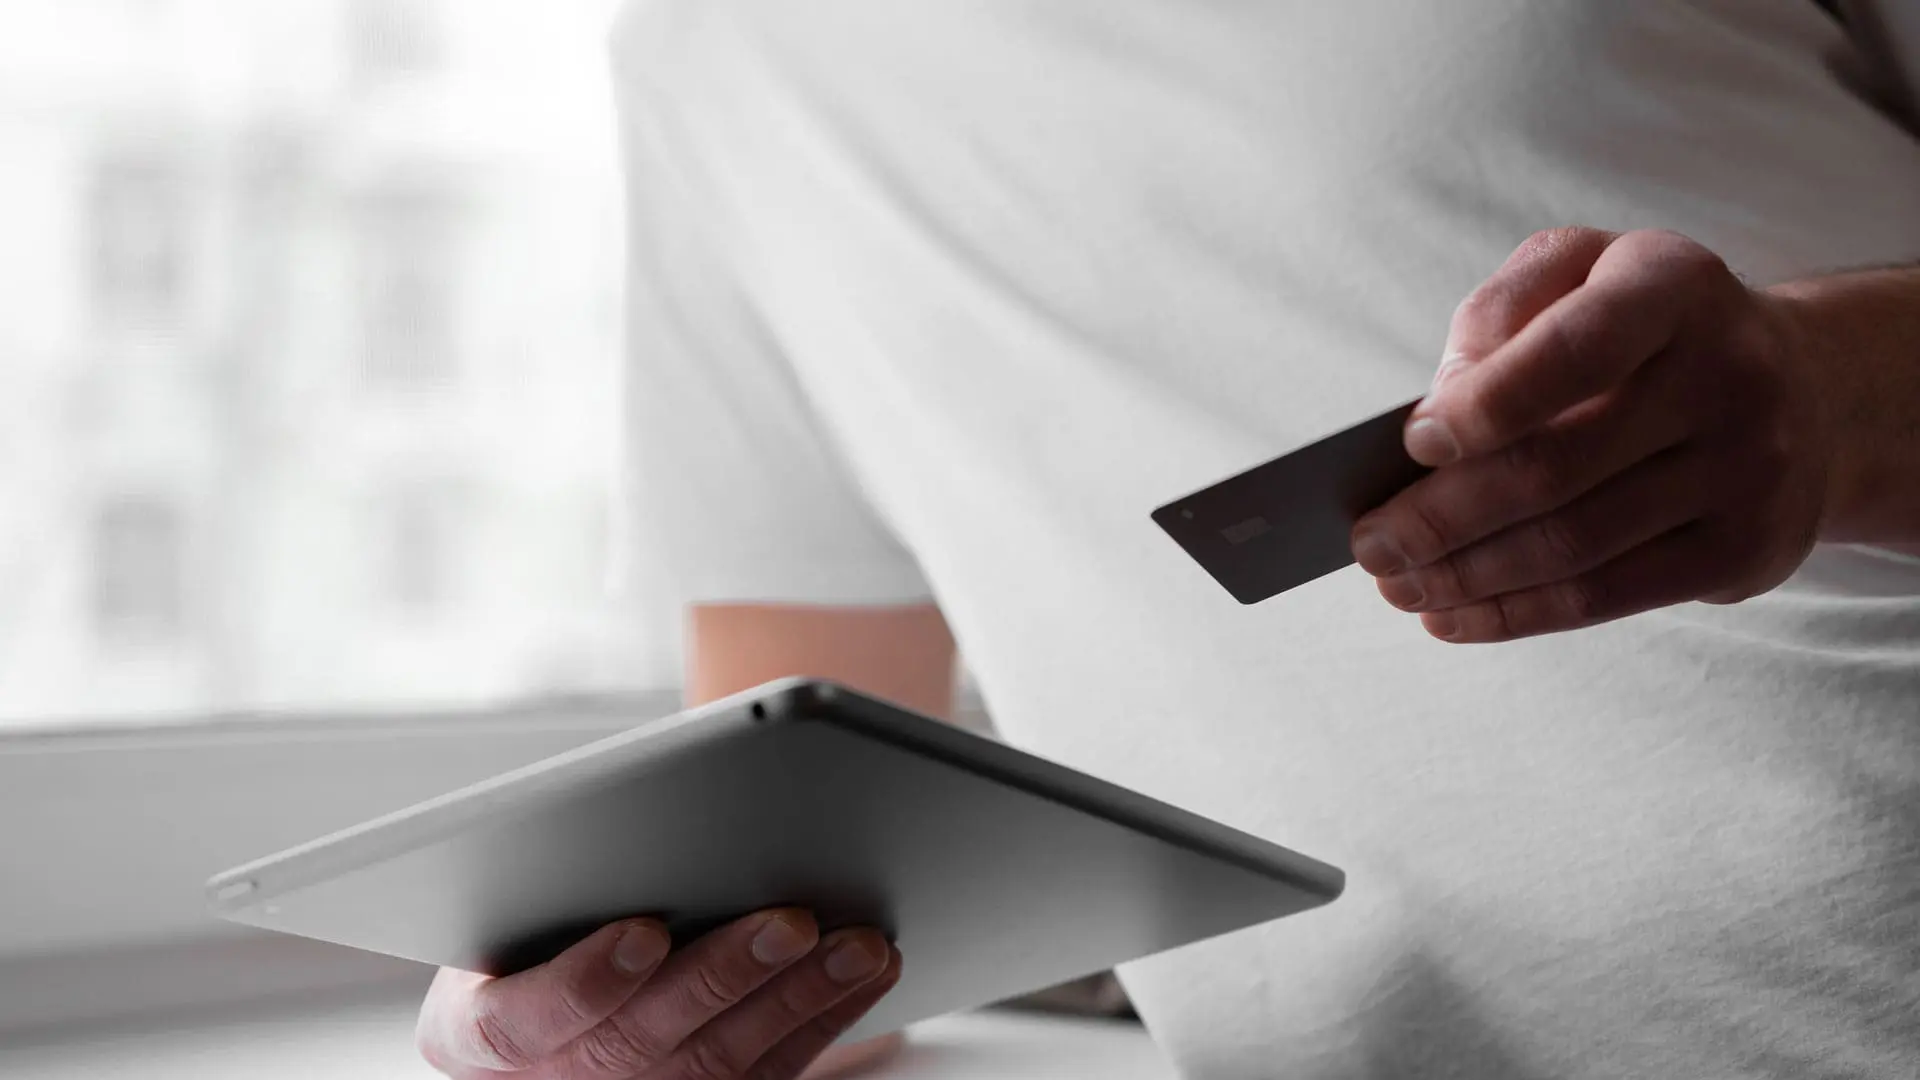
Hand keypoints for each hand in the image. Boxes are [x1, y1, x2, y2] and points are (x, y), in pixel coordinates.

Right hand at [415, 908, 903, 1079]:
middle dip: (726, 975)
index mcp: (478, 1029)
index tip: (644, 931)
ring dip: (801, 998)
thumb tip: (642, 822)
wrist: (533, 1012)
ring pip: (723, 1062)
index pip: (524, 1020)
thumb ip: (548, 881)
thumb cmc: (516, 936)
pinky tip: (868, 969)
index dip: (588, 980)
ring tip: (860, 943)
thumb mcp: (497, 908)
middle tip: (792, 922)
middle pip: (645, 1039)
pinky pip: (771, 1070)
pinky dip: (826, 1017)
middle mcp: (557, 1079)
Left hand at [1351, 227, 1832, 641]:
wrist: (1805, 392)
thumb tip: (1438, 411)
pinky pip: (1605, 597)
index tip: (1412, 443)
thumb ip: (1499, 314)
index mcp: (1673, 287)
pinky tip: (1449, 614)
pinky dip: (1513, 613)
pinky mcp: (1743, 550)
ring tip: (1394, 584)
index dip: (1486, 405)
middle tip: (1368, 544)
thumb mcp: (1578, 272)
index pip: (1574, 350)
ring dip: (1463, 576)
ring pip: (1572, 546)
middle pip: (1555, 470)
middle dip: (1440, 518)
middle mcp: (1728, 376)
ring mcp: (1748, 470)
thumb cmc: (1645, 329)